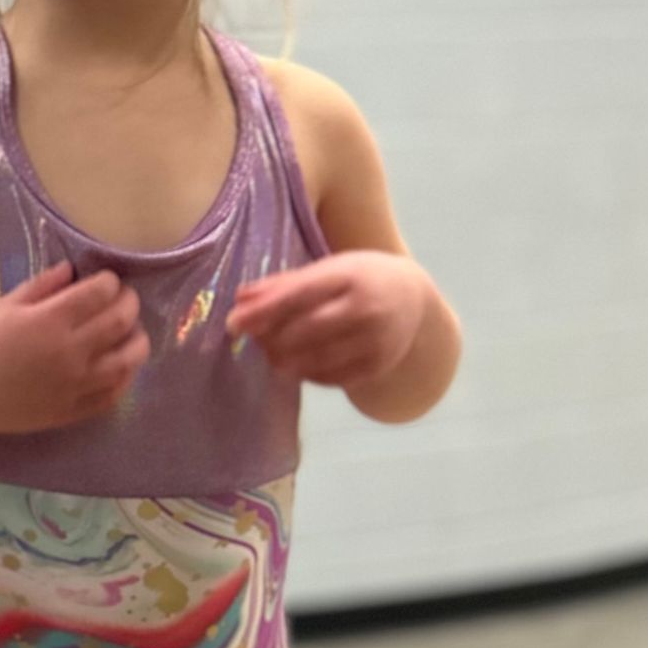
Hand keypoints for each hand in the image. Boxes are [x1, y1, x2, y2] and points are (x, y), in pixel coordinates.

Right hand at [0, 261, 148, 436]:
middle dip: (129, 304)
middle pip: (120, 323)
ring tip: (132, 334)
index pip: (100, 293)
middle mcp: (70, 352)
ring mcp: (75, 385)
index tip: (107, 280)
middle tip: (125, 300)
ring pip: (127, 361)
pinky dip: (124, 379)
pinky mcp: (72, 411)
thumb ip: (43, 285)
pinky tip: (121, 368)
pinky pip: (111, 396)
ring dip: (137, 342)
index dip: (110, 282)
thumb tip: (73, 270)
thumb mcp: (5, 305)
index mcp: (50, 321)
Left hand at [227, 250, 428, 389]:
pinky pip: (331, 379)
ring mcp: (375, 341)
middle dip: (271, 339)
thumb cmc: (359, 279)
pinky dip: (307, 374)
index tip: (233, 323)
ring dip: (284, 360)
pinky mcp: (378, 366)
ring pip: (316, 360)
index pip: (299, 294)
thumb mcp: (327, 269)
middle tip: (254, 340)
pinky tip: (299, 364)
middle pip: (305, 331)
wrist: (414, 299)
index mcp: (349, 276)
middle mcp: (366, 309)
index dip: (263, 311)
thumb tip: (240, 299)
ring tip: (272, 353)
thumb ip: (283, 285)